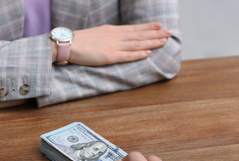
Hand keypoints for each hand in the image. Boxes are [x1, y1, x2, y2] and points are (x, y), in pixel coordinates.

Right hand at [52, 22, 171, 65]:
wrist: (68, 44)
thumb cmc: (80, 41)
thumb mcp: (98, 33)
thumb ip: (109, 36)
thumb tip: (118, 38)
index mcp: (112, 31)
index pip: (134, 29)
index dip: (148, 27)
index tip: (159, 25)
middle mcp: (116, 36)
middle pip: (139, 35)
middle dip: (155, 34)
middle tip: (170, 32)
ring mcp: (113, 46)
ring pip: (136, 44)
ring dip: (152, 42)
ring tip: (165, 40)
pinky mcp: (109, 57)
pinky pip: (126, 56)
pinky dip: (138, 55)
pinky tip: (148, 53)